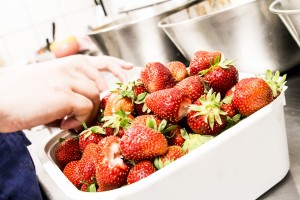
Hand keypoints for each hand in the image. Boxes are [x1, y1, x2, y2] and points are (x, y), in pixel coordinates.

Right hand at [0, 55, 132, 131]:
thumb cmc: (20, 93)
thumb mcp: (48, 80)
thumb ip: (69, 84)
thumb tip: (87, 100)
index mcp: (68, 62)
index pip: (101, 61)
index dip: (118, 66)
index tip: (129, 70)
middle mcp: (71, 68)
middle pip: (102, 85)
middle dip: (104, 100)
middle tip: (100, 112)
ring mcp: (68, 81)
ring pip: (95, 98)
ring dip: (86, 113)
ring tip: (68, 120)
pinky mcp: (65, 96)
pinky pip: (85, 110)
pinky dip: (78, 120)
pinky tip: (63, 124)